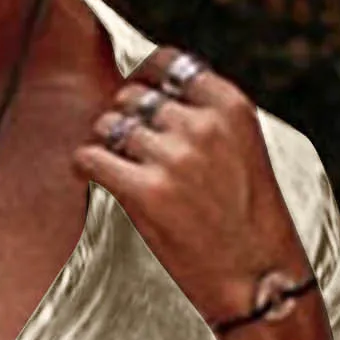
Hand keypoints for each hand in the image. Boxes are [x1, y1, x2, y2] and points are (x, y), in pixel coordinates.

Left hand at [71, 46, 312, 329]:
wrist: (255, 276)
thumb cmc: (247, 219)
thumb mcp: (243, 149)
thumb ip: (206, 118)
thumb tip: (150, 94)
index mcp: (230, 105)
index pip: (169, 64)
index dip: (143, 77)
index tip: (135, 97)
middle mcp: (202, 124)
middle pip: (133, 97)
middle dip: (122, 116)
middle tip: (121, 144)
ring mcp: (173, 158)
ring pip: (109, 126)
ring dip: (103, 143)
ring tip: (112, 165)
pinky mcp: (145, 193)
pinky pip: (91, 158)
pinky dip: (83, 164)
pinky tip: (88, 175)